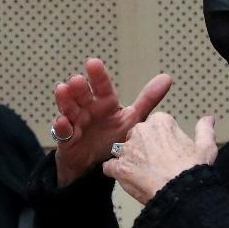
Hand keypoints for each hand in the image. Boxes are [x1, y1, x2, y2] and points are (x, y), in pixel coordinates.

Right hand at [52, 58, 171, 186]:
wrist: (96, 164)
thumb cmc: (113, 137)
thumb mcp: (132, 119)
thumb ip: (147, 100)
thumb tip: (166, 78)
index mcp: (104, 103)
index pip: (101, 87)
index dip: (97, 75)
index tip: (93, 63)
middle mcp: (88, 109)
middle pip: (82, 95)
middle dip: (79, 87)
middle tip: (77, 80)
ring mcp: (76, 122)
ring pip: (69, 108)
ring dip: (65, 100)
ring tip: (62, 90)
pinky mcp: (67, 139)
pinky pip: (63, 132)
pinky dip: (62, 127)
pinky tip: (63, 121)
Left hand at [103, 112, 216, 204]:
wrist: (181, 194)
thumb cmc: (194, 171)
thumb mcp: (206, 147)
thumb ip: (204, 130)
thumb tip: (208, 119)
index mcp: (160, 122)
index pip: (156, 125)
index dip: (163, 139)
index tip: (168, 150)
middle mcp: (140, 131)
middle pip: (138, 136)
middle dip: (144, 147)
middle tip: (157, 163)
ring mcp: (128, 149)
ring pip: (124, 151)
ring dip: (131, 160)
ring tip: (145, 174)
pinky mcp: (119, 167)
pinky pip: (110, 167)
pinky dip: (116, 172)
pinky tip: (128, 179)